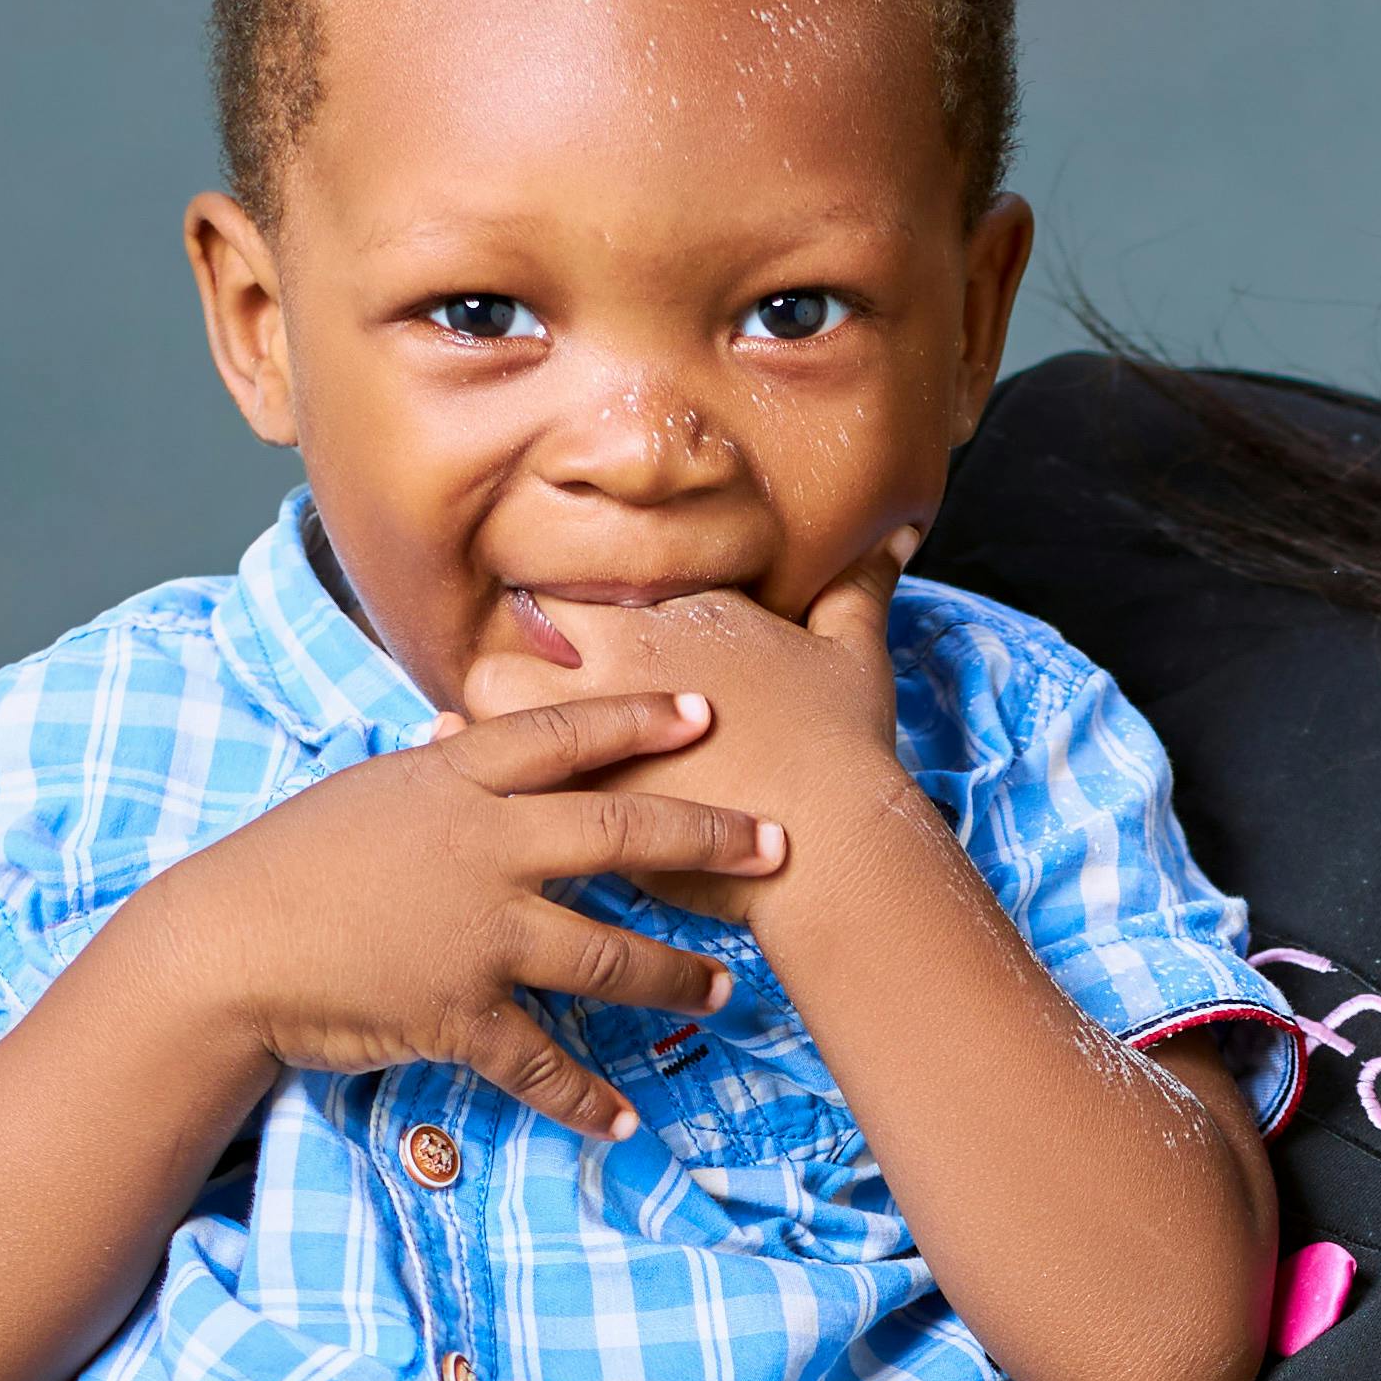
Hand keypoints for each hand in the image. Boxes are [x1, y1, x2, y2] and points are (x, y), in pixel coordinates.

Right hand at [144, 665, 789, 1150]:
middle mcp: (482, 849)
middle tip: (778, 845)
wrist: (226, 948)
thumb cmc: (291, 864)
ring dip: (674, 974)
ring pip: (606, 954)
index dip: (638, 721)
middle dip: (708, 841)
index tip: (706, 714)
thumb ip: (436, 772)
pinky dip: (585, 1099)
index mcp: (455, 782)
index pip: (563, 738)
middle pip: (619, 834)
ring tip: (725, 988)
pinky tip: (626, 1122)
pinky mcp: (460, 1013)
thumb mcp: (366, 793)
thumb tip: (468, 730)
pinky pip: (542, 1062)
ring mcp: (478, 934)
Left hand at [507, 560, 924, 931]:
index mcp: (679, 609)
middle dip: (521, 642)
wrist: (828, 844)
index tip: (586, 630)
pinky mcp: (573, 787)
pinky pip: (489, 763)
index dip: (579, 602)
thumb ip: (860, 589)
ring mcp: (590, 717)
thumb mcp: (856, 656)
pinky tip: (494, 785)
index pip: (590, 571)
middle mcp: (623, 650)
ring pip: (485, 682)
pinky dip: (483, 770)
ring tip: (513, 733)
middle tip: (537, 681)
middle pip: (521, 614)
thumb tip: (897, 536)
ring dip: (494, 703)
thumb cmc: (844, 752)